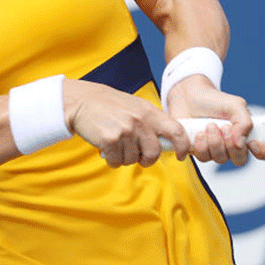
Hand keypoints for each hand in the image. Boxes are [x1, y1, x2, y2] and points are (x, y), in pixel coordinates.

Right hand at [63, 79, 189, 166]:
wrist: (81, 102)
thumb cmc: (109, 105)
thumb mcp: (135, 106)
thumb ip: (152, 121)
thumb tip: (168, 140)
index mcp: (149, 112)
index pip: (176, 130)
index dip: (183, 145)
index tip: (182, 155)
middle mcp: (140, 121)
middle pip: (154, 153)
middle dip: (147, 159)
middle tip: (138, 156)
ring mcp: (125, 131)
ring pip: (133, 160)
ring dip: (124, 158)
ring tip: (116, 145)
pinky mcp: (110, 140)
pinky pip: (117, 162)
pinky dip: (112, 160)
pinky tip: (107, 148)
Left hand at [165, 76, 264, 165]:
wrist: (188, 97)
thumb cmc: (213, 100)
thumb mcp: (235, 104)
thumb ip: (244, 121)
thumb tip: (241, 143)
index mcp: (246, 133)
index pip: (263, 151)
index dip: (262, 151)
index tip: (252, 142)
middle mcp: (233, 145)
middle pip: (240, 160)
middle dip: (231, 145)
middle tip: (224, 127)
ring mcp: (216, 150)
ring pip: (220, 159)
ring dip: (214, 142)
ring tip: (208, 126)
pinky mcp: (199, 152)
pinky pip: (202, 158)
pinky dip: (200, 144)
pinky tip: (197, 133)